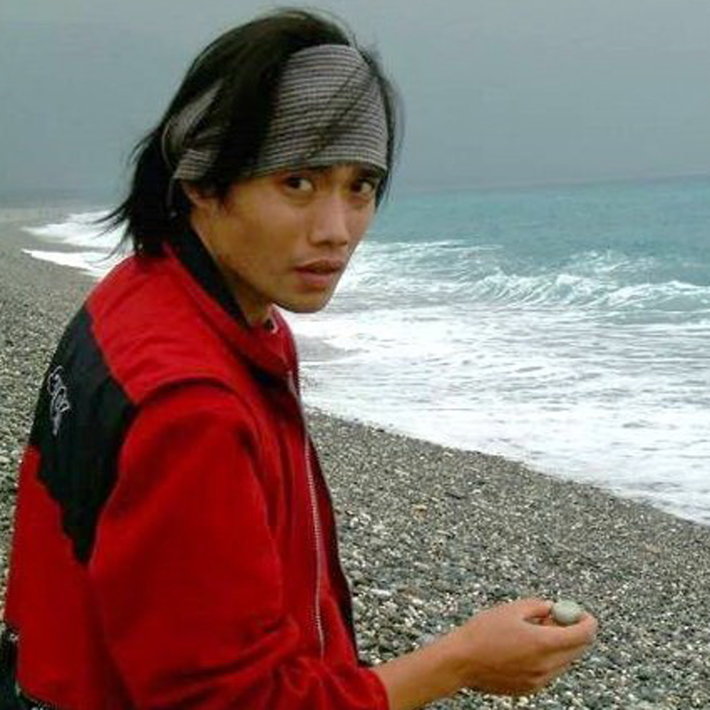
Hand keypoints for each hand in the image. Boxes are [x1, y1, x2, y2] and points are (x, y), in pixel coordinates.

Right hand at [440, 598, 597, 695]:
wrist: (460, 661)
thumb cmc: (482, 632)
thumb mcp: (511, 609)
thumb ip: (538, 606)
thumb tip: (553, 608)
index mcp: (542, 643)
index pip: (583, 634)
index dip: (586, 621)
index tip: (581, 613)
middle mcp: (546, 666)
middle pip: (578, 650)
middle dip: (574, 632)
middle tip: (560, 619)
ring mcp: (539, 680)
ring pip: (564, 661)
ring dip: (559, 645)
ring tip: (533, 631)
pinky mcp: (530, 688)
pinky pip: (549, 671)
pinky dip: (546, 657)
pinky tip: (523, 647)